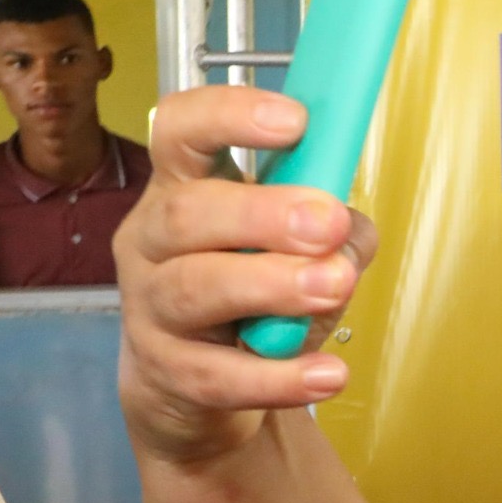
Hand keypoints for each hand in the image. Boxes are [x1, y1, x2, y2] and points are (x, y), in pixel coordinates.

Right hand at [117, 86, 378, 467]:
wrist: (195, 387)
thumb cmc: (248, 295)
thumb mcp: (295, 247)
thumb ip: (332, 230)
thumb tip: (349, 232)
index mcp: (183, 187)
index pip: (179, 130)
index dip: (229, 115)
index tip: (294, 120)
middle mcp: (153, 240)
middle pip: (187, 213)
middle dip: (262, 214)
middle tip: (325, 223)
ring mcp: (152, 308)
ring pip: (196, 288)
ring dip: (271, 285)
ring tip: (333, 286)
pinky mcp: (168, 374)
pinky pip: (219, 375)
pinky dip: (278, 376)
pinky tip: (328, 372)